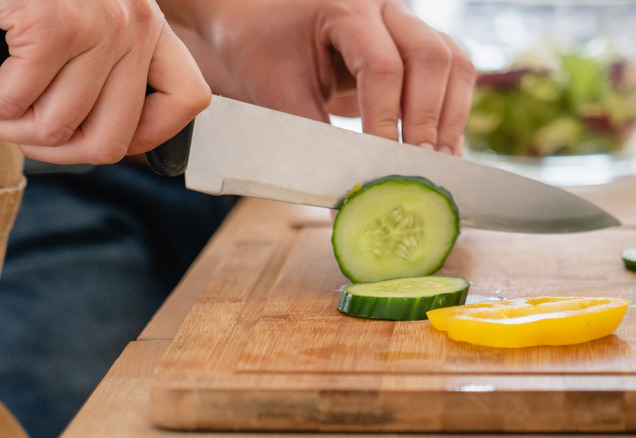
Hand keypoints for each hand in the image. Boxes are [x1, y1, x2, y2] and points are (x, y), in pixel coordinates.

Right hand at [0, 0, 210, 163]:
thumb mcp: (84, 14)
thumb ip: (104, 63)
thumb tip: (91, 135)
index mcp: (147, 23)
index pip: (188, 99)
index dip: (145, 136)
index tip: (98, 133)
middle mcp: (133, 25)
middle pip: (110, 141)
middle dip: (52, 152)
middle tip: (16, 130)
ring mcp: (97, 27)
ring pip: (54, 129)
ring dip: (2, 128)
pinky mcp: (51, 25)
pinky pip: (12, 101)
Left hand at [160, 0, 474, 155]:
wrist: (253, 23)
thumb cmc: (258, 50)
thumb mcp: (275, 91)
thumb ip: (312, 137)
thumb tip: (344, 194)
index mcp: (343, 8)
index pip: (381, 67)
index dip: (385, 121)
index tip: (381, 165)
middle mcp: (382, 7)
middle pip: (431, 56)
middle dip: (428, 119)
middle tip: (422, 168)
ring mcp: (402, 21)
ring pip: (452, 60)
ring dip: (450, 115)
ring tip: (442, 164)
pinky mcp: (411, 42)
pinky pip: (449, 70)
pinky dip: (449, 108)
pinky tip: (442, 146)